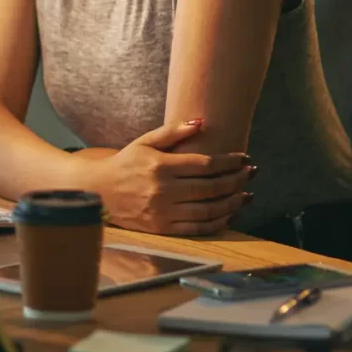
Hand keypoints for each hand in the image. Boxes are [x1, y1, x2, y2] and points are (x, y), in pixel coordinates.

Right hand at [86, 119, 253, 235]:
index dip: (229, 162)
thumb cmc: (124, 164)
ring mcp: (164, 211)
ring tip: (247, 194)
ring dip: (233, 202)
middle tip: (252, 173)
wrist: (98, 192)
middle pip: (211, 187)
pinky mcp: (164, 228)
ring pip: (209, 210)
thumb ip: (172, 133)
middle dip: (237, 180)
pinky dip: (219, 222)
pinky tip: (230, 214)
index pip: (205, 164)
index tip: (245, 158)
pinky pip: (199, 228)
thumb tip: (200, 122)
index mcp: (160, 166)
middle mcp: (164, 190)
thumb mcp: (144, 142)